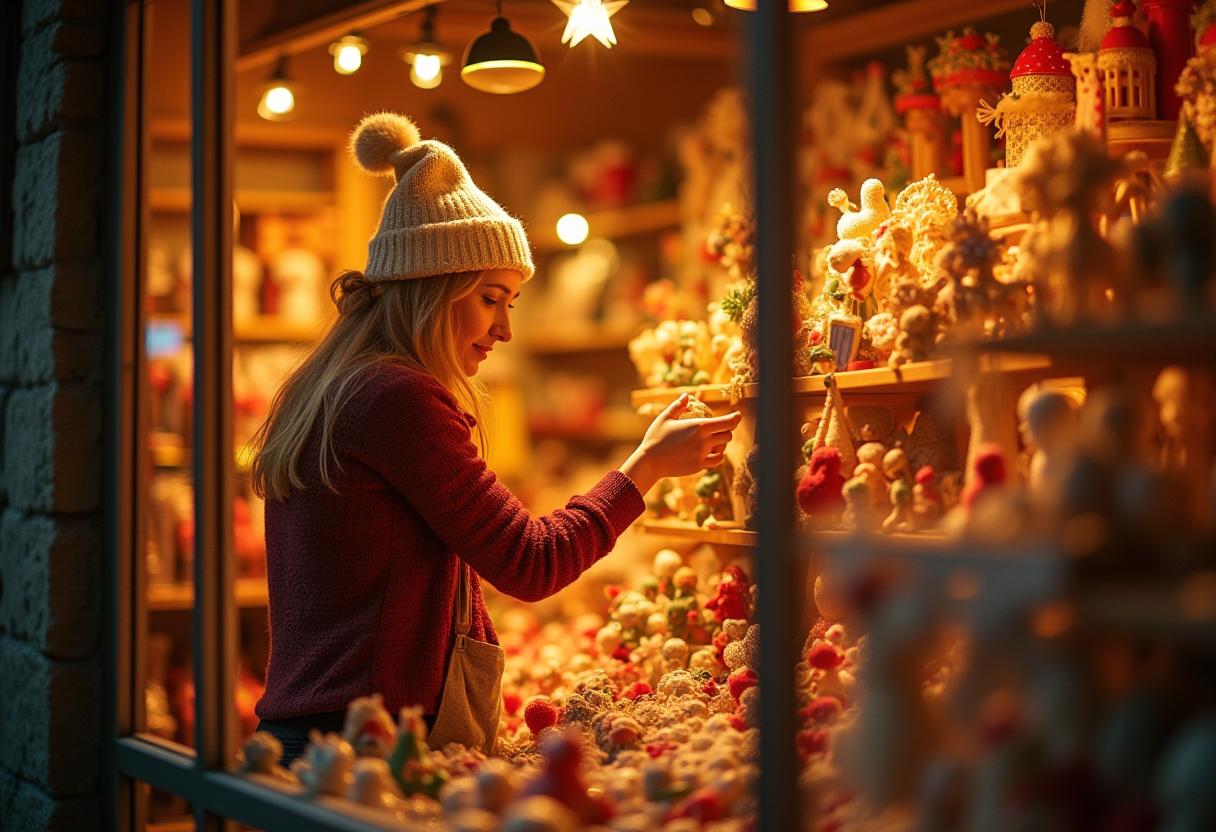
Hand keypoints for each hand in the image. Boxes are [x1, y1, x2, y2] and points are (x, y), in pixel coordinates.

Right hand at [619, 393, 742, 494]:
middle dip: (726, 431)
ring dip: (722, 443)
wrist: (650, 461)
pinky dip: (717, 456)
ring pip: (723, 448)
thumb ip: (678, 406)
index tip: (738, 416)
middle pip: (727, 435)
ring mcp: (703, 454)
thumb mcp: (665, 418)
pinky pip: (716, 460)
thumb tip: (686, 395)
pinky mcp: (699, 466)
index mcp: (699, 426)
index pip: (727, 422)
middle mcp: (704, 441)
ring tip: (715, 441)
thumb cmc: (655, 437)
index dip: (735, 418)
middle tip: (721, 428)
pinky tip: (711, 452)